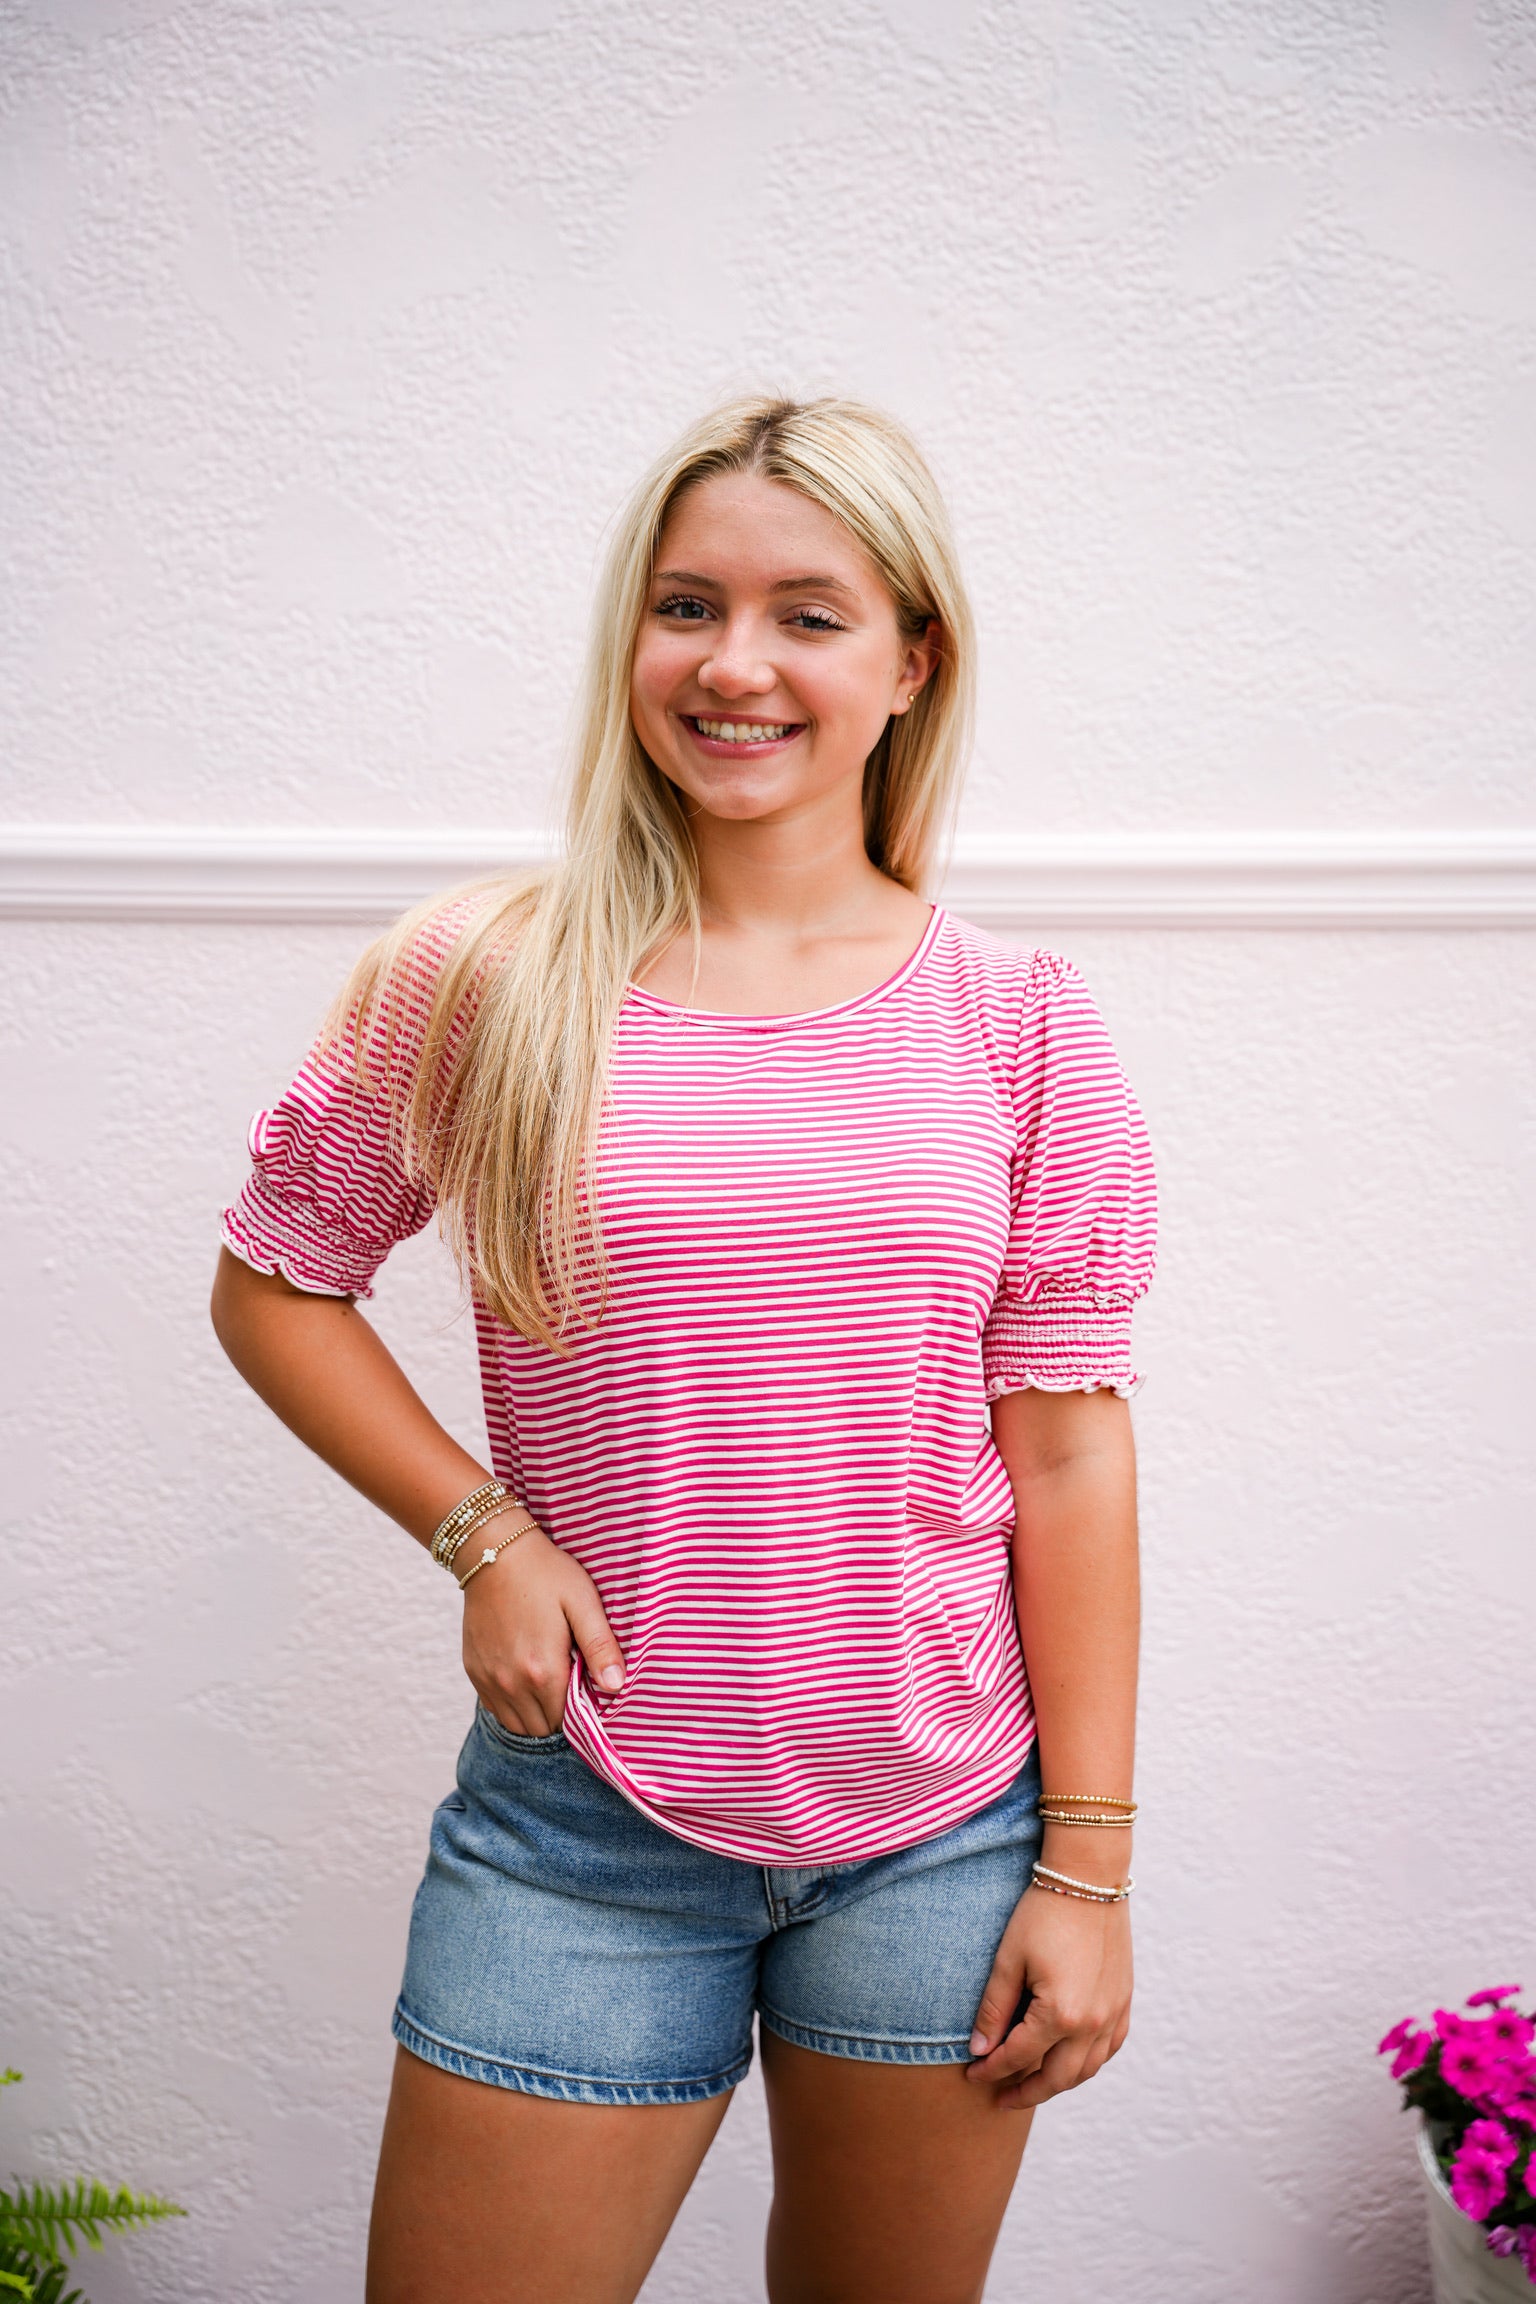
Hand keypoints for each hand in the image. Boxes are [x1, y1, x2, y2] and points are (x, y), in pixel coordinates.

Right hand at [460, 1527, 624, 1736]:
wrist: (494, 1553)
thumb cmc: (546, 1574)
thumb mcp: (582, 1602)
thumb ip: (600, 1647)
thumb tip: (616, 1686)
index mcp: (543, 1670)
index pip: (566, 1721)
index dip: (580, 1711)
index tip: (587, 1689)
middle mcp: (512, 1683)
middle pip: (542, 1729)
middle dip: (559, 1716)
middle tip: (570, 1685)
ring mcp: (489, 1679)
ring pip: (517, 1725)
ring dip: (535, 1714)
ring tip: (549, 1684)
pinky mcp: (473, 1670)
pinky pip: (495, 1708)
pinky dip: (512, 1704)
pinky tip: (526, 1677)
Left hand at [964, 1884, 1131, 2109]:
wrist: (1089, 1877)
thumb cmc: (1043, 1912)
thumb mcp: (1008, 1959)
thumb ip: (994, 2010)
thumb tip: (980, 2050)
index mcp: (1061, 2015)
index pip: (1018, 2057)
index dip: (991, 2070)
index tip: (971, 2074)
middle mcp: (1093, 2023)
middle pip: (1057, 2078)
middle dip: (1025, 2092)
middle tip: (999, 2098)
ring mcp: (1113, 2014)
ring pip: (1087, 2070)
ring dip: (1058, 2083)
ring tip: (1031, 2085)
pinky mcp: (1124, 2001)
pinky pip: (1109, 2049)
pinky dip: (1088, 2063)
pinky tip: (1070, 2060)